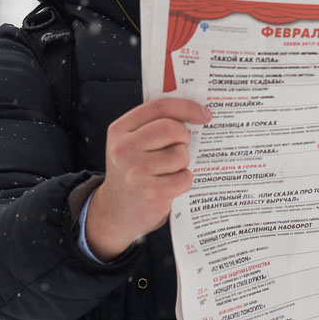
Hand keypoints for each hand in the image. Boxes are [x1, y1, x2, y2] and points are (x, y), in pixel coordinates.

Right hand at [85, 98, 210, 260]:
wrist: (115, 212)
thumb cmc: (131, 173)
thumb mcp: (130, 144)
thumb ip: (152, 126)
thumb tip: (194, 114)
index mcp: (120, 130)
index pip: (159, 107)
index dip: (186, 108)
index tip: (203, 114)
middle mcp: (124, 148)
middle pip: (171, 128)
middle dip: (184, 137)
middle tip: (182, 146)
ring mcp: (136, 171)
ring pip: (180, 154)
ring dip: (183, 162)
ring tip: (170, 170)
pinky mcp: (151, 192)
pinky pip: (184, 178)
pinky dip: (184, 181)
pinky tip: (171, 185)